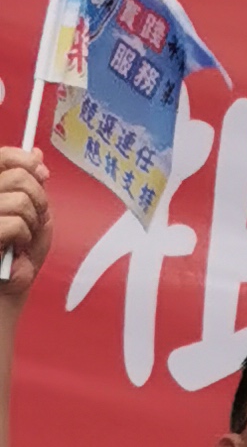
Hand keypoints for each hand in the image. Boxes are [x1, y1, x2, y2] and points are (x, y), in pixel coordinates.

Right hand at [0, 149, 51, 303]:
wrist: (4, 292)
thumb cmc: (16, 257)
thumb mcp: (31, 214)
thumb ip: (31, 184)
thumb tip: (36, 153)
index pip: (1, 157)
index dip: (23, 160)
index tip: (42, 174)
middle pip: (19, 177)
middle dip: (38, 200)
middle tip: (33, 221)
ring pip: (21, 200)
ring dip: (32, 223)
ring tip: (22, 239)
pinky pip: (15, 223)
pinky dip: (24, 238)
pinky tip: (15, 250)